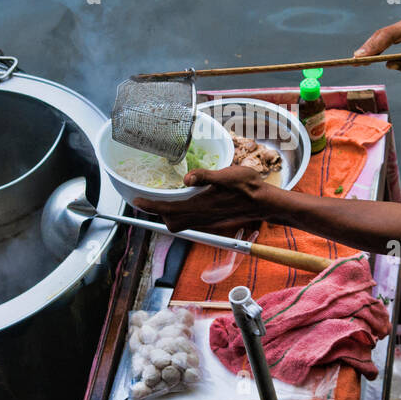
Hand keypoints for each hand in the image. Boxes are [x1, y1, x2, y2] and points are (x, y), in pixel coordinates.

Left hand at [134, 165, 276, 232]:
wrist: (264, 202)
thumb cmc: (247, 186)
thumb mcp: (228, 175)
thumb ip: (206, 176)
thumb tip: (186, 179)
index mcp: (201, 205)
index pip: (169, 209)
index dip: (150, 206)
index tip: (136, 201)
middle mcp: (201, 216)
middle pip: (171, 221)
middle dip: (157, 212)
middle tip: (147, 199)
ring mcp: (207, 221)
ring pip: (180, 224)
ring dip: (168, 215)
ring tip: (162, 201)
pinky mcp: (212, 221)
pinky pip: (189, 222)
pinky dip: (179, 215)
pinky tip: (182, 202)